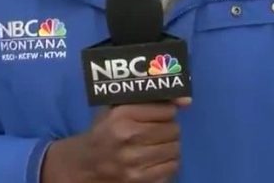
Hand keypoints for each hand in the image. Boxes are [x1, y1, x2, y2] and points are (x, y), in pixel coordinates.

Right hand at [41, 97, 190, 182]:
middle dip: (169, 129)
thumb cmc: (105, 130)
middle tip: (158, 130)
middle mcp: (128, 137)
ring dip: (169, 146)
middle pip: (173, 130)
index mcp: (122, 115)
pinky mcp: (140, 180)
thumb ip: (150, 99)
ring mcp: (134, 161)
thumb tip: (187, 100)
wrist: (86, 164)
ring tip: (156, 144)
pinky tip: (154, 158)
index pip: (166, 110)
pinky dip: (167, 162)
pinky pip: (172, 167)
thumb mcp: (118, 108)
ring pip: (175, 149)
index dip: (165, 112)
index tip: (159, 115)